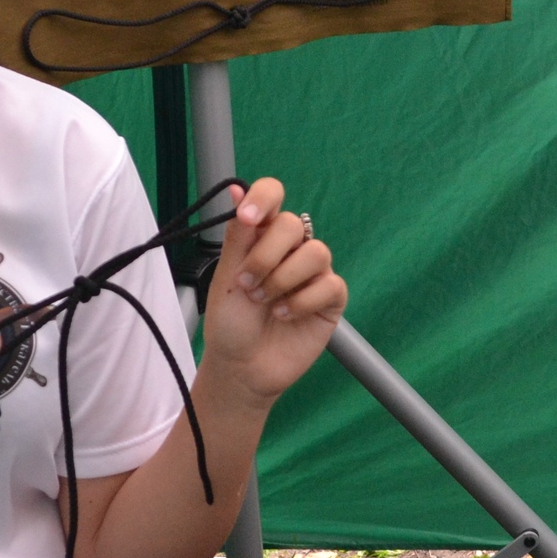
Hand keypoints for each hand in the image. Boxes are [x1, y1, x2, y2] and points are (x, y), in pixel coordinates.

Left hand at [198, 178, 346, 404]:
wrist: (242, 367)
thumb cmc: (231, 322)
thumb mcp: (225, 277)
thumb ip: (238, 236)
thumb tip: (237, 190)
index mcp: (262, 236)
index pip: (273, 195)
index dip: (264, 198)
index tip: (248, 219)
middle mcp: (291, 249)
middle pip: (294, 225)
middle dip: (266, 255)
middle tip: (247, 283)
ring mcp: (313, 273)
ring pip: (317, 252)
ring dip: (283, 279)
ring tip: (264, 302)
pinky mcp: (331, 299)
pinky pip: (329, 284)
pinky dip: (302, 301)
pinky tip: (284, 315)